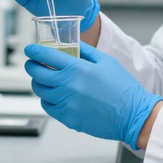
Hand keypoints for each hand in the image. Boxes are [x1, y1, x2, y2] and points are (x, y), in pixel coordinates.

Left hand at [24, 42, 162, 149]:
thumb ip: (86, 51)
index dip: (34, 51)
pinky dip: (46, 99)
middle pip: (37, 73)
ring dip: (38, 83)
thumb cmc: (123, 88)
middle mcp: (68, 85)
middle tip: (33, 63)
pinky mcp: (68, 118)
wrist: (132, 115)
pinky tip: (53, 95)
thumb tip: (72, 44)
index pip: (46, 56)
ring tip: (43, 79)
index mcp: (77, 69)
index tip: (29, 49)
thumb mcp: (106, 61)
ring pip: (40, 91)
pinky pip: (48, 107)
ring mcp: (66, 103)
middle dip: (31, 65)